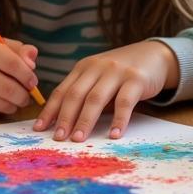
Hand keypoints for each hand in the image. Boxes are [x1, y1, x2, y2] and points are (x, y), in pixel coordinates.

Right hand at [0, 36, 37, 118]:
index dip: (28, 76)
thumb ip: (19, 50)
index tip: (32, 81)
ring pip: (4, 104)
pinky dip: (1, 110)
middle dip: (24, 95)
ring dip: (15, 104)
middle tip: (27, 95)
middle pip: (10, 88)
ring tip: (15, 98)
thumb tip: (32, 61)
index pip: (13, 64)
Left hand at [35, 41, 177, 141]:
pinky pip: (125, 102)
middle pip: (76, 95)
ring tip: (78, 139)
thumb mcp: (98, 77)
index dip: (50, 110)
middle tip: (58, 138)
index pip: (62, 90)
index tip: (39, 128)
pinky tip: (114, 135)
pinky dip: (118, 120)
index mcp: (83, 68)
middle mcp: (96, 67)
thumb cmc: (120, 72)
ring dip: (85, 120)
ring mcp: (116, 72)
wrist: (153, 55)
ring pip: (96, 98)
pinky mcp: (136, 79)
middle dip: (64, 118)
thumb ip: (84, 93)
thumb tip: (62, 122)